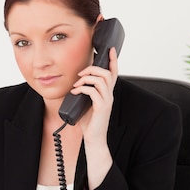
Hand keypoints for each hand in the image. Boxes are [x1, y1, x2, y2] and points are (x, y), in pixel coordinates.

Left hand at [70, 47, 117, 187]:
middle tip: (80, 73)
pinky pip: (94, 92)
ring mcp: (106, 102)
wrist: (93, 140)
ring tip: (77, 83)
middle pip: (108, 73)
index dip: (113, 60)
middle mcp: (109, 96)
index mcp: (106, 93)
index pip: (114, 73)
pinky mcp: (101, 108)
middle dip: (93, 69)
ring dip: (87, 78)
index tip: (110, 49)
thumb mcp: (86, 104)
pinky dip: (83, 88)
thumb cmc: (89, 123)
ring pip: (102, 80)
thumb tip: (76, 83)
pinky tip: (75, 92)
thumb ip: (85, 93)